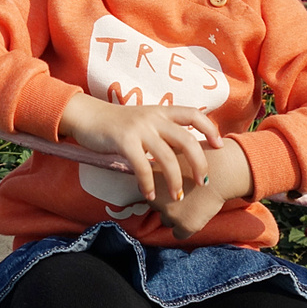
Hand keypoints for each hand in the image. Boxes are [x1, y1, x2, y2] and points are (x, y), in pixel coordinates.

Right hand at [58, 95, 221, 202]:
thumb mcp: (143, 121)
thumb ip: (161, 132)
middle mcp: (154, 117)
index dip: (210, 128)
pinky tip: (148, 195)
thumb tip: (182, 154)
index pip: (193, 114)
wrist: (87, 116)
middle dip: (199, 163)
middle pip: (187, 140)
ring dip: (175, 181)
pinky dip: (147, 183)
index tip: (219, 145)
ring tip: (177, 196)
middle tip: (203, 183)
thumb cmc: (116, 124)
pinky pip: (142, 166)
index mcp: (161, 111)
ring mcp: (139, 128)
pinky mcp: (123, 140)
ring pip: (167, 157)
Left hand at [146, 141, 250, 239]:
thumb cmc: (197, 161)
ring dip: (175, 215)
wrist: (221, 171)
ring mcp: (170, 213)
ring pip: (166, 220)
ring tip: (190, 203)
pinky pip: (178, 234)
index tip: (170, 184)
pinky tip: (195, 216)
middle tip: (183, 193)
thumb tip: (146, 172)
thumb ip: (157, 166)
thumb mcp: (171, 156)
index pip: (147, 191)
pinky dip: (184, 228)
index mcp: (150, 181)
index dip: (160, 188)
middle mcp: (157, 199)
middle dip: (166, 202)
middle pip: (156, 206)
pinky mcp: (186, 225)